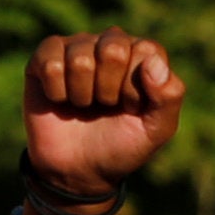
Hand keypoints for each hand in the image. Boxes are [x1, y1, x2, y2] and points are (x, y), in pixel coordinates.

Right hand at [20, 32, 183, 208]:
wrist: (78, 171)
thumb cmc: (121, 145)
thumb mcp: (157, 129)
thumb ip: (170, 95)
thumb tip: (153, 62)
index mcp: (142, 54)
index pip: (145, 52)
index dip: (135, 88)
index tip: (130, 108)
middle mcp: (110, 43)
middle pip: (113, 49)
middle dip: (108, 89)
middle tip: (105, 106)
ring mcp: (76, 47)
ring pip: (80, 59)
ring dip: (82, 94)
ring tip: (83, 106)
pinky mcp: (44, 58)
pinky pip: (50, 63)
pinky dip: (56, 92)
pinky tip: (61, 100)